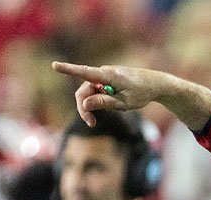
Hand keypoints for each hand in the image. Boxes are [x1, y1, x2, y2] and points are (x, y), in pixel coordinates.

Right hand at [51, 62, 210, 131]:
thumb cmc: (142, 93)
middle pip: (84, 91)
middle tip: (91, 124)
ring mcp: (105, 76)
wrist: (156, 84)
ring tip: (117, 109)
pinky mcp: (107, 80)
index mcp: (109, 76)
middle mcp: (104, 73)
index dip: (69, 70)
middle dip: (85, 107)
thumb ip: (104, 103)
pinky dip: (104, 101)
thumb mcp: (125, 103)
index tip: (54, 65)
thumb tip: (84, 103)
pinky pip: (98, 92)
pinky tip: (119, 103)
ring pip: (91, 93)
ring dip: (96, 105)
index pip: (85, 73)